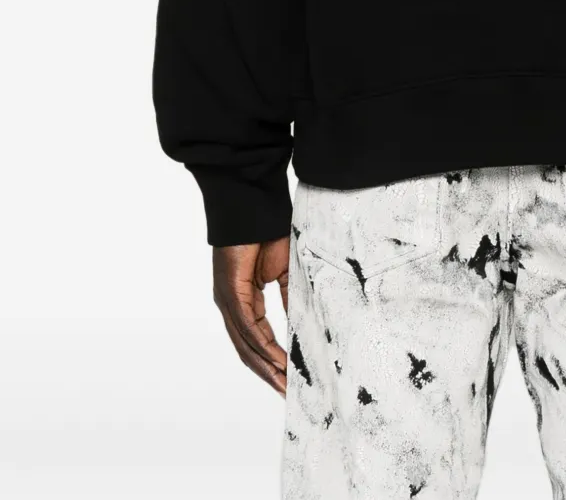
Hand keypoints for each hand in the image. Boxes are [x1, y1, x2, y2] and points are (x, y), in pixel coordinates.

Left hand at [213, 237, 289, 394]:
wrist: (253, 208)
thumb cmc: (267, 233)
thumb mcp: (284, 272)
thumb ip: (288, 299)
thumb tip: (299, 325)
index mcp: (244, 300)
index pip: (256, 340)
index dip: (272, 361)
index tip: (289, 379)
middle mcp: (231, 306)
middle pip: (248, 350)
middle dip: (268, 374)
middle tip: (287, 394)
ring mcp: (228, 301)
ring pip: (246, 344)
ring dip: (265, 368)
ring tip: (284, 385)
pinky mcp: (230, 293)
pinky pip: (247, 326)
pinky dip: (261, 346)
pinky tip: (276, 360)